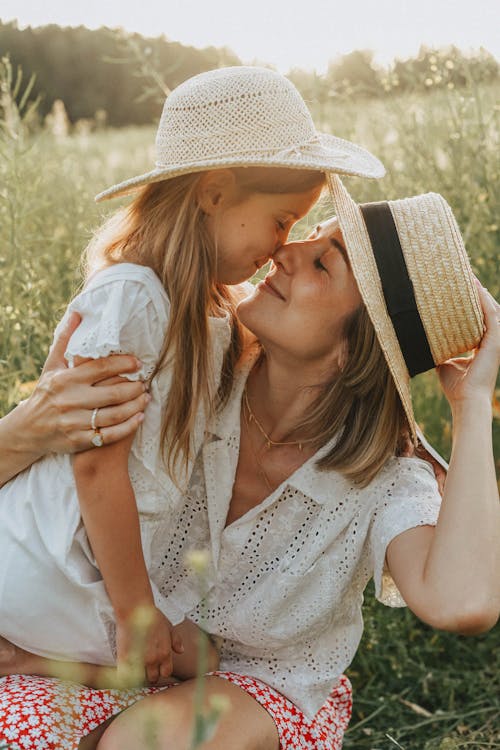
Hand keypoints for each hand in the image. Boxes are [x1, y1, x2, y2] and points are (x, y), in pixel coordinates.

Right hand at [19, 312, 149, 453]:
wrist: (28, 429)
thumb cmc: (45, 393)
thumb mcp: (52, 366)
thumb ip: (66, 340)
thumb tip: (78, 313)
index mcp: (66, 379)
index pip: (101, 368)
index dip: (123, 364)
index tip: (139, 363)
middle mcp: (70, 400)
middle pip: (112, 393)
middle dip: (134, 388)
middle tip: (145, 383)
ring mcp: (74, 422)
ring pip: (114, 415)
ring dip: (135, 406)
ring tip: (146, 398)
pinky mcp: (78, 441)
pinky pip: (109, 435)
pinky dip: (128, 427)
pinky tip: (139, 418)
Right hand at [116, 606, 183, 685]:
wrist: (135, 610)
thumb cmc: (152, 616)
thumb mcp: (169, 626)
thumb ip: (176, 640)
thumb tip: (181, 651)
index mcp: (165, 653)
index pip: (166, 672)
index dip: (162, 671)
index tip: (158, 667)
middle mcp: (153, 659)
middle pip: (153, 678)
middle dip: (150, 674)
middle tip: (146, 668)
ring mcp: (139, 660)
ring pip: (140, 679)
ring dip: (138, 675)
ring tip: (136, 669)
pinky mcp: (125, 659)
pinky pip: (125, 676)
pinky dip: (126, 675)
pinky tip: (126, 669)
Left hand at [437, 283, 499, 409]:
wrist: (465, 400)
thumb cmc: (455, 386)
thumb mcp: (445, 362)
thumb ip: (440, 350)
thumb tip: (422, 342)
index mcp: (482, 345)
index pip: (478, 320)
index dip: (471, 305)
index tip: (460, 290)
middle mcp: (492, 341)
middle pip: (486, 311)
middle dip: (477, 294)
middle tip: (465, 277)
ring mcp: (496, 340)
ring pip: (490, 309)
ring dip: (480, 293)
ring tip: (470, 277)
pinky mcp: (496, 341)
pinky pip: (490, 315)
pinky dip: (483, 300)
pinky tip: (475, 288)